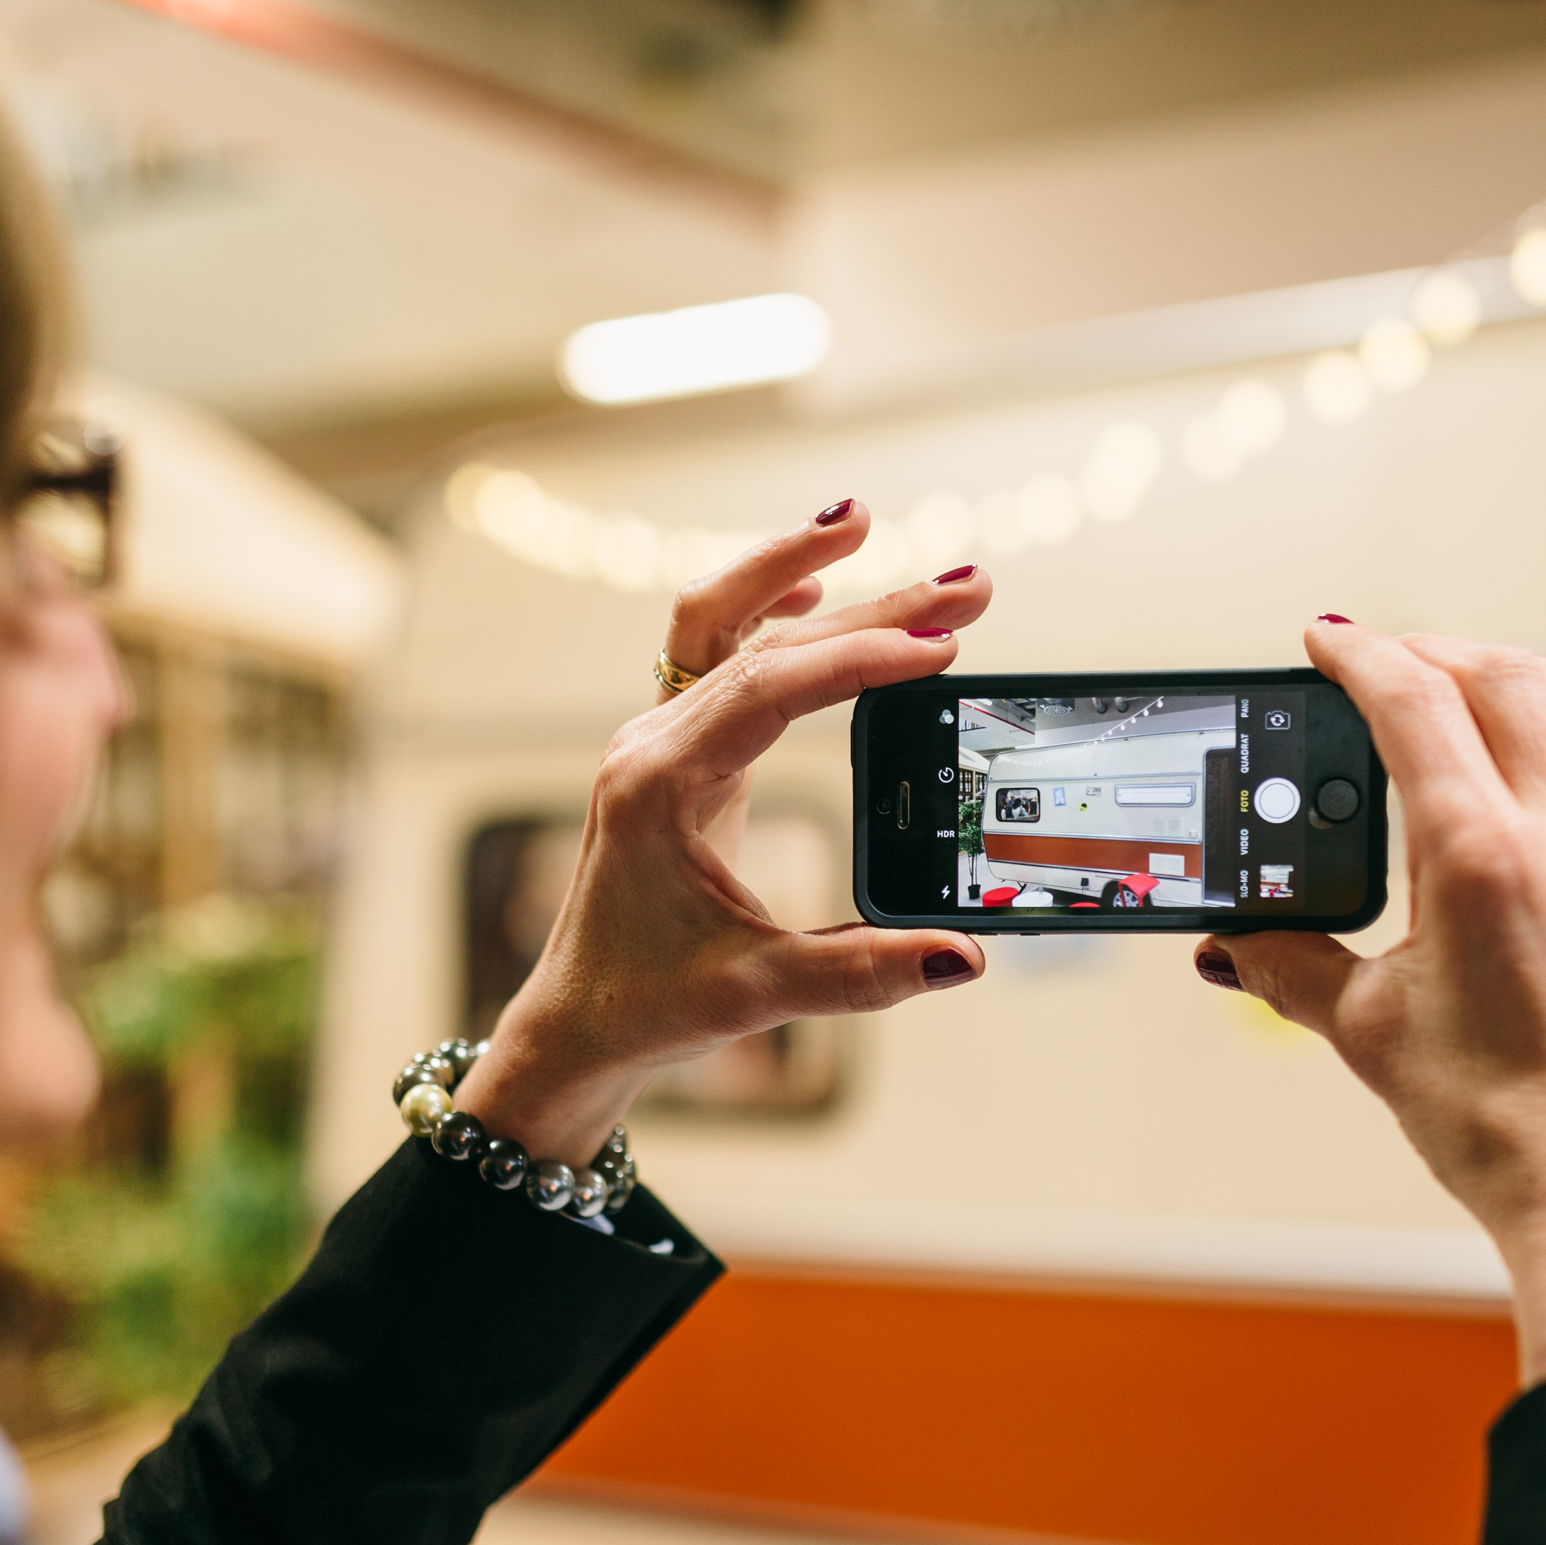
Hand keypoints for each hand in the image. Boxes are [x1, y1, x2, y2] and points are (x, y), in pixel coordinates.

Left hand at [452, 501, 991, 1166]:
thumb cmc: (647, 1004)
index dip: (857, 660)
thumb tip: (963, 955)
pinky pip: (710, 649)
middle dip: (871, 606)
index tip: (938, 647)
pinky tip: (817, 588)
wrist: (577, 1020)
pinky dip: (763, 606)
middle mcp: (652, 745)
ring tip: (870, 524)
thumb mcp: (758, 994)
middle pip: (763, 640)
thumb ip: (862, 973)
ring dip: (801, 573)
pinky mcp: (674, 750)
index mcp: (660, 786)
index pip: (766, 688)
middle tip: (969, 587)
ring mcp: (658, 740)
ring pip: (729, 625)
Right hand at [1195, 623, 1545, 1420]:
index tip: (1329, 640)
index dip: (1360, 654)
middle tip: (1396, 666)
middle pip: (1507, 679)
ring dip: (1541, 675)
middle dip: (1439, 654)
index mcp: (1481, 859)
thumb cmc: (1498, 1129)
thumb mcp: (1368, 1035)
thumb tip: (1234, 940)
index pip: (1412, 702)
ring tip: (1496, 685)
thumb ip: (1292, 966)